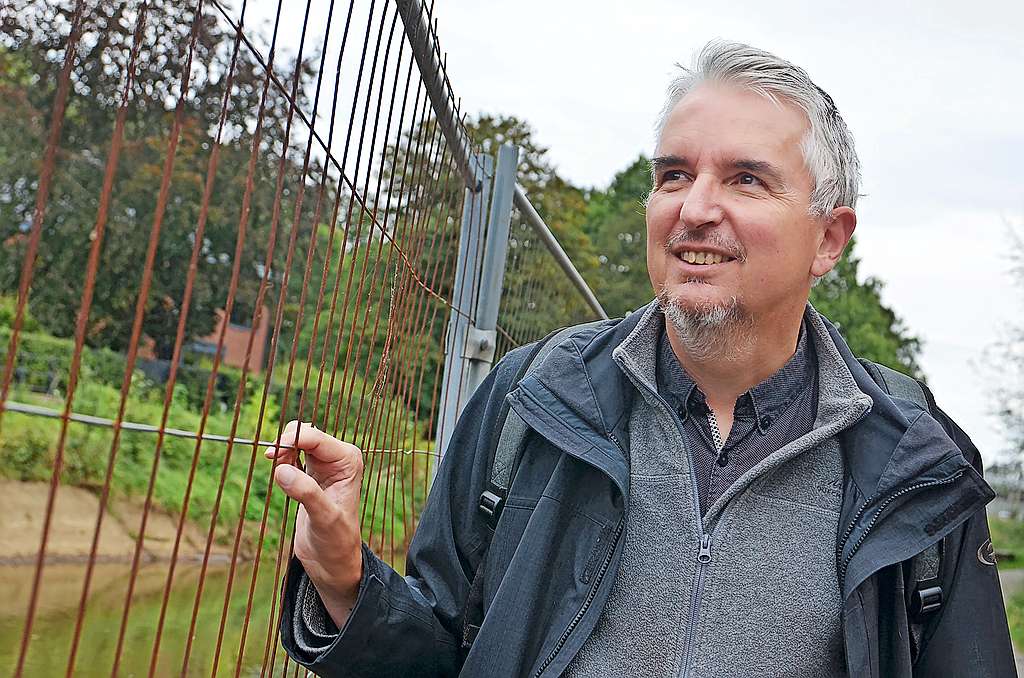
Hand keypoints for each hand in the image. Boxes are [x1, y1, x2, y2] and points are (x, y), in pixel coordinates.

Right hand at [265, 420, 363, 626]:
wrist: (332, 560)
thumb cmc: (336, 540)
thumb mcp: (324, 518)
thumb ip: (306, 492)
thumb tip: (281, 470)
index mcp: (348, 459)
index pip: (315, 437)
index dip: (291, 440)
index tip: (271, 455)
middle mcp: (338, 457)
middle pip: (304, 434)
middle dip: (285, 444)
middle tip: (272, 462)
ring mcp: (324, 464)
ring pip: (296, 442)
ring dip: (282, 453)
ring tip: (279, 474)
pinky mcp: (311, 473)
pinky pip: (291, 456)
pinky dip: (281, 462)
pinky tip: (283, 478)